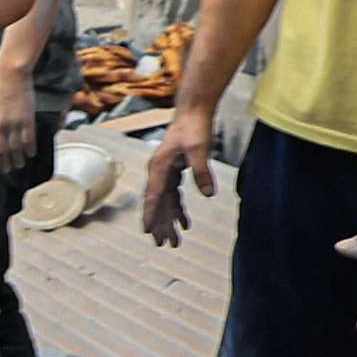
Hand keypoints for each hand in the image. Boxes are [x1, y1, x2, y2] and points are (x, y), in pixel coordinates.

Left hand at [0, 73, 46, 175]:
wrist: (11, 77)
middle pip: (0, 151)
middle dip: (3, 163)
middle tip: (7, 169)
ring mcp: (13, 124)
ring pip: (15, 148)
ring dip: (17, 159)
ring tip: (19, 164)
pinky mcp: (27, 120)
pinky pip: (29, 140)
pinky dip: (30, 149)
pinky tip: (30, 154)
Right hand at [139, 99, 219, 246]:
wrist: (194, 111)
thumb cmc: (194, 127)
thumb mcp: (200, 149)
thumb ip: (202, 172)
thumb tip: (208, 194)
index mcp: (159, 167)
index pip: (153, 195)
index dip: (150, 214)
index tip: (148, 231)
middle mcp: (158, 171)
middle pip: (157, 203)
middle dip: (161, 224)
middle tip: (165, 245)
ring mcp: (165, 172)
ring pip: (165, 202)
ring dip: (169, 221)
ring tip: (175, 241)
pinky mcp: (174, 171)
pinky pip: (173, 196)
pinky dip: (178, 210)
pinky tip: (185, 223)